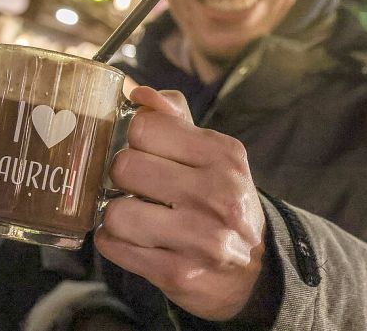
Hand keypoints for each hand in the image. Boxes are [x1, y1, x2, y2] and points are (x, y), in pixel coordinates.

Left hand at [96, 86, 266, 320]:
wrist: (254, 270)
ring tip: (134, 216)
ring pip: (115, 212)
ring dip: (114, 215)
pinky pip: (113, 247)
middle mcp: (218, 195)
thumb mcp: (209, 154)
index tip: (144, 153)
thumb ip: (172, 118)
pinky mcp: (178, 274)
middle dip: (120, 178)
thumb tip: (137, 92)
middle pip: (124, 167)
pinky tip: (131, 240)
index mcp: (223, 155)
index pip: (143, 126)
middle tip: (136, 188)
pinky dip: (112, 242)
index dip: (133, 139)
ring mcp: (201, 238)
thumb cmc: (219, 200)